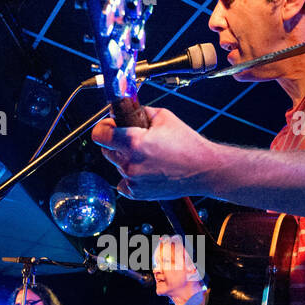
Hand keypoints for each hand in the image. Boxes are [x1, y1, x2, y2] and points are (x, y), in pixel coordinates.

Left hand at [90, 105, 219, 199]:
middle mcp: (130, 163)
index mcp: (134, 142)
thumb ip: (139, 112)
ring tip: (149, 156)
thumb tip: (124, 110)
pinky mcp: (138, 193)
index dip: (103, 128)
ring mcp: (133, 180)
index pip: (100, 135)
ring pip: (117, 165)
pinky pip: (123, 183)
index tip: (109, 126)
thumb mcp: (164, 117)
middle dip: (116, 142)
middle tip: (135, 139)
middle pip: (107, 150)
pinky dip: (131, 177)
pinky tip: (146, 170)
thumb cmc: (188, 145)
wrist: (204, 169)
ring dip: (126, 159)